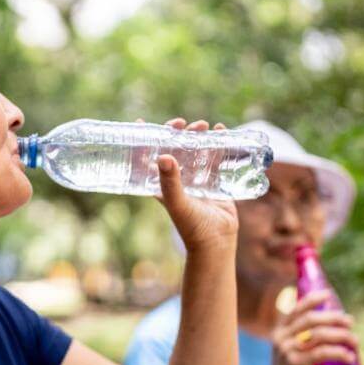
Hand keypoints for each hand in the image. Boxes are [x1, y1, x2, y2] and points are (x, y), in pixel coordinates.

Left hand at [148, 118, 238, 251]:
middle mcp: (177, 179)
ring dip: (198, 136)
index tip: (141, 122)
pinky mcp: (214, 181)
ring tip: (204, 126)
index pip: (148, 157)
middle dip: (178, 133)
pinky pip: (215, 158)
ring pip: (195, 150)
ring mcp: (196, 179)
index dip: (144, 140)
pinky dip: (218, 144)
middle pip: (174, 148)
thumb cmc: (191, 226)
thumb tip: (163, 156)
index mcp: (161, 183)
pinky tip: (222, 131)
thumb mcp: (177, 203)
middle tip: (183, 124)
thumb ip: (170, 182)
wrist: (216, 242)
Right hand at [263, 290, 356, 364]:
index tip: (328, 295)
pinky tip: (349, 357)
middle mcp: (281, 337)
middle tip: (350, 322)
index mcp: (280, 330)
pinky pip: (321, 354)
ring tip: (355, 341)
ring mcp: (287, 350)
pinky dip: (338, 353)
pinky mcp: (295, 364)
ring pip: (318, 335)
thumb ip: (303, 338)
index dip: (312, 300)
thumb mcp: (291, 350)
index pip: (296, 309)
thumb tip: (332, 325)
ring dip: (341, 335)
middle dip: (333, 318)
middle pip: (310, 319)